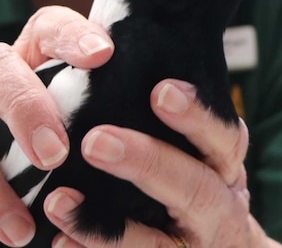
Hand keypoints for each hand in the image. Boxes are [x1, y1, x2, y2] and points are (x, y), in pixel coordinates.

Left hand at [43, 80, 281, 247]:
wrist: (213, 246)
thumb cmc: (188, 179)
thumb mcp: (195, 147)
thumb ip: (169, 115)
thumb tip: (110, 53)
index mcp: (224, 165)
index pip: (225, 137)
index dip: (197, 115)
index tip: (160, 90)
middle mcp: (221, 207)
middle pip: (197, 188)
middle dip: (147, 162)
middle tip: (96, 141)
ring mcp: (196, 245)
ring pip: (163, 243)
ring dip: (109, 226)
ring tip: (57, 202)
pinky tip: (59, 242)